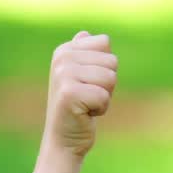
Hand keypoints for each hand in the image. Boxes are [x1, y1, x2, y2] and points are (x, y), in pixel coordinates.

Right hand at [43, 31, 116, 157]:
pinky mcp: (69, 93)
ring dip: (104, 97)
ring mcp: (63, 74)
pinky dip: (100, 109)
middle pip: (111, 61)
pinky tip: (85, 113)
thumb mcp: (80, 77)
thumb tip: (85, 33)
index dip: (105, 67)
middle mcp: (61, 58)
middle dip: (107, 84)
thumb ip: (84, 54)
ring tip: (86, 104)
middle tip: (88, 96)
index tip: (88, 81)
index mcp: (64, 50)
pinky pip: (104, 96)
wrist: (64, 139)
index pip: (104, 43)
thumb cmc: (78, 107)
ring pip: (110, 78)